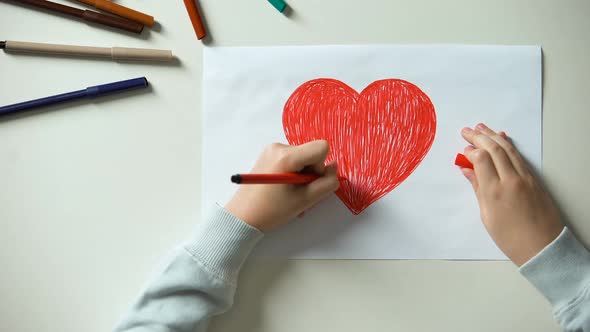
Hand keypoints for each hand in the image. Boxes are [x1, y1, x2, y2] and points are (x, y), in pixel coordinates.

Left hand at [225, 140, 339, 231]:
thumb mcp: (305, 200)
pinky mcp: (268, 156)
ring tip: (290, 195)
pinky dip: (293, 175)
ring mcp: (271, 150)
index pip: (321, 147)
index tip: (308, 182)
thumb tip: (334, 167)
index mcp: (287, 156)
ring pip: (302, 159)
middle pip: (311, 154)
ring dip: (302, 177)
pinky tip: (284, 191)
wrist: (242, 217)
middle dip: (310, 174)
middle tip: (299, 194)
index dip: (321, 167)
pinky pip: (291, 160)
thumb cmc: (271, 210)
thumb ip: (327, 183)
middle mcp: (278, 147)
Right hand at [460, 123, 563, 265]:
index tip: (463, 149)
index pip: (481, 159)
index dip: (470, 151)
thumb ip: (477, 189)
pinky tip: (501, 138)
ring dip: (493, 136)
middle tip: (466, 130)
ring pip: (508, 149)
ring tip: (481, 127)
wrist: (543, 247)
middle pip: (494, 149)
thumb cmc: (511, 238)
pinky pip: (519, 156)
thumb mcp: (487, 216)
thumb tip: (467, 171)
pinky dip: (508, 145)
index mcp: (495, 191)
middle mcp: (511, 180)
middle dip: (479, 137)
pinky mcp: (535, 179)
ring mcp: (525, 178)